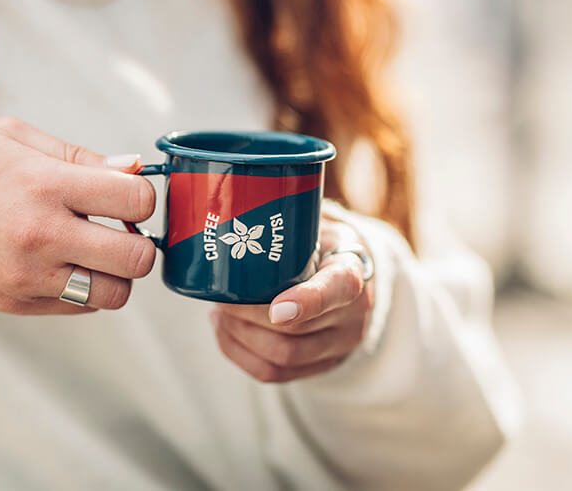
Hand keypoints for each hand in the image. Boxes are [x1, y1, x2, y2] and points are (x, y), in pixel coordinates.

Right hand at [0, 117, 155, 314]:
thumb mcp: (12, 137)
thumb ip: (78, 155)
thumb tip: (132, 169)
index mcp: (44, 185)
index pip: (135, 200)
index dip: (142, 195)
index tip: (127, 193)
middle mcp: (41, 236)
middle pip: (136, 258)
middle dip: (140, 241)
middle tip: (120, 228)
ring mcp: (29, 277)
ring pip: (115, 294)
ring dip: (116, 273)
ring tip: (96, 250)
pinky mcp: (18, 304)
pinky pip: (81, 307)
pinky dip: (86, 288)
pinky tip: (66, 263)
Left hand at [210, 215, 373, 382]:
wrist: (347, 270)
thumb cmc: (318, 239)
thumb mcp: (314, 219)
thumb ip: (287, 212)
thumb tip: (236, 195)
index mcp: (352, 270)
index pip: (338, 289)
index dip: (306, 302)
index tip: (276, 308)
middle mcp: (354, 314)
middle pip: (295, 329)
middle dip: (246, 316)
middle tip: (219, 298)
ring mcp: (339, 346)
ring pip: (281, 357)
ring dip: (239, 336)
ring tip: (218, 314)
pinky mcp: (321, 366)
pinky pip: (275, 375)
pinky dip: (240, 355)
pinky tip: (224, 332)